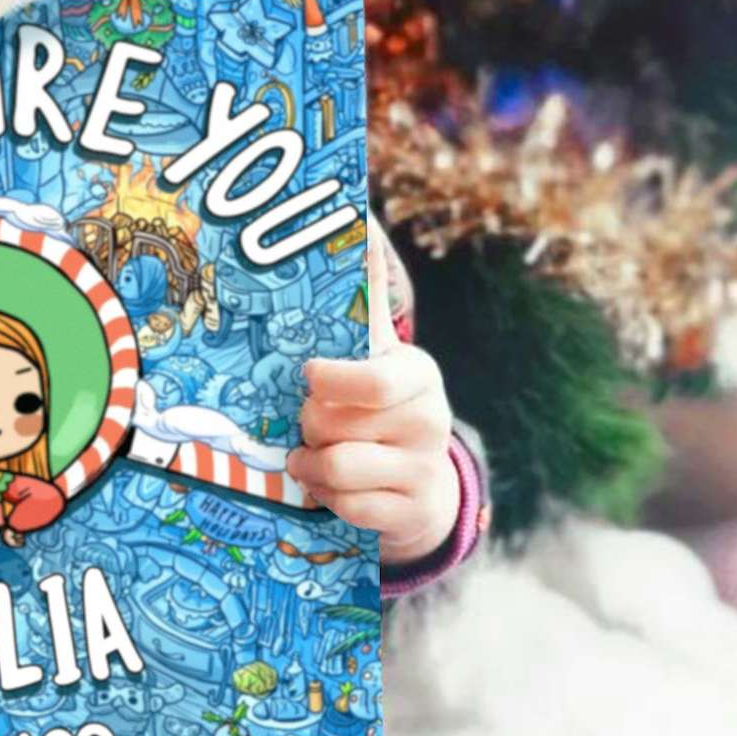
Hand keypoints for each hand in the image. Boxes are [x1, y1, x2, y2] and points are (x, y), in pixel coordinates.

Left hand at [286, 238, 458, 565]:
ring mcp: (422, 470)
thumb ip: (367, 296)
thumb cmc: (383, 406)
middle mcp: (428, 421)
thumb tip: (361, 222)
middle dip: (309, 424)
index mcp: (417, 374)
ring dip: (310, 463)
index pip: (372, 380)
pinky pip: (349, 507)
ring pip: (338, 467)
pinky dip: (327, 497)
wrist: (421, 483)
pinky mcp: (410, 513)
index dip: (329, 381)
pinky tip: (327, 484)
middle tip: (308, 421)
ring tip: (311, 454)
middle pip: (335, 423)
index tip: (307, 376)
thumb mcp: (379, 352)